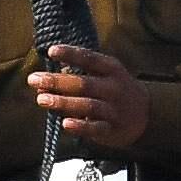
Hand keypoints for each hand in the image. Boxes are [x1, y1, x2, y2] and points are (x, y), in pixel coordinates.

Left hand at [29, 42, 148, 153]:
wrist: (146, 114)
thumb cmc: (115, 90)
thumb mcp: (105, 75)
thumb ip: (80, 74)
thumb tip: (48, 78)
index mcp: (111, 69)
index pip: (90, 58)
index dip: (71, 54)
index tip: (51, 51)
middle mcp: (114, 88)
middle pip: (84, 83)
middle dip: (57, 82)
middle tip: (34, 80)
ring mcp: (114, 109)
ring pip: (87, 105)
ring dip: (63, 103)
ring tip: (42, 100)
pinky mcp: (112, 129)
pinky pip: (95, 128)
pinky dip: (80, 126)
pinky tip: (65, 124)